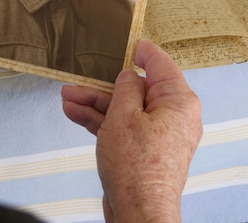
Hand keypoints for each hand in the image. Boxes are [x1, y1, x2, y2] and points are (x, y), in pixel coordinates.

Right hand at [61, 40, 202, 222]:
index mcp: (178, 101)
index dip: (141, 51)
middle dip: (104, 85)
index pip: (160, 64)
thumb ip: (125, 88)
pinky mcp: (145, 151)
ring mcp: (159, 135)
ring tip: (68, 98)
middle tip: (79, 79)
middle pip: (136, 89)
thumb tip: (128, 77)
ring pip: (125, 109)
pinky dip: (102, 121)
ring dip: (96, 103)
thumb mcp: (124, 115)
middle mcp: (174, 116)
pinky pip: (124, 127)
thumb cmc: (138, 169)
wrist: (138, 211)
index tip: (128, 42)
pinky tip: (76, 114)